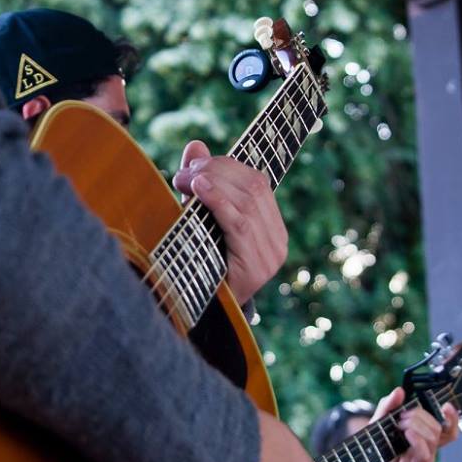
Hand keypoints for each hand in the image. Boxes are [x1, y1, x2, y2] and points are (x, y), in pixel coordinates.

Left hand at [173, 141, 286, 306]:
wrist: (203, 316)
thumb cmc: (201, 266)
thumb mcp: (202, 220)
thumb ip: (203, 183)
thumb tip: (195, 144)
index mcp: (273, 228)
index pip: (257, 182)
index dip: (226, 166)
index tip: (194, 164)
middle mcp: (278, 241)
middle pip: (254, 187)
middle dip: (216, 171)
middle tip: (183, 173)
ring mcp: (271, 255)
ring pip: (248, 201)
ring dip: (212, 183)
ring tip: (184, 179)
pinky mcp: (257, 267)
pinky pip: (240, 224)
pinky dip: (218, 201)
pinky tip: (198, 188)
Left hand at [360, 387, 459, 461]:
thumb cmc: (376, 446)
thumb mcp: (379, 420)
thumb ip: (388, 405)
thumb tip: (399, 391)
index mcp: (424, 435)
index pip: (448, 428)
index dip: (453, 417)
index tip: (446, 406)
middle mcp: (427, 447)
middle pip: (438, 427)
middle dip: (420, 415)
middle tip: (401, 417)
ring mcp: (423, 457)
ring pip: (433, 437)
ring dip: (416, 425)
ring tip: (399, 426)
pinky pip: (425, 453)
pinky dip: (417, 439)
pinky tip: (407, 434)